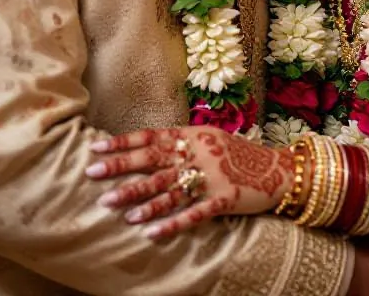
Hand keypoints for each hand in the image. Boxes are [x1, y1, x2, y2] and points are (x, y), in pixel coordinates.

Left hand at [86, 126, 292, 238]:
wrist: (277, 169)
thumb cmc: (237, 154)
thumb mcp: (209, 139)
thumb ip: (181, 142)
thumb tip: (146, 146)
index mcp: (192, 136)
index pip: (150, 137)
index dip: (122, 142)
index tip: (95, 147)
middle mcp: (198, 154)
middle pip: (153, 161)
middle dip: (121, 168)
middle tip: (92, 175)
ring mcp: (210, 177)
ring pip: (169, 189)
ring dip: (141, 199)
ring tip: (116, 208)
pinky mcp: (223, 200)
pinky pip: (193, 214)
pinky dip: (171, 223)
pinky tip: (151, 233)